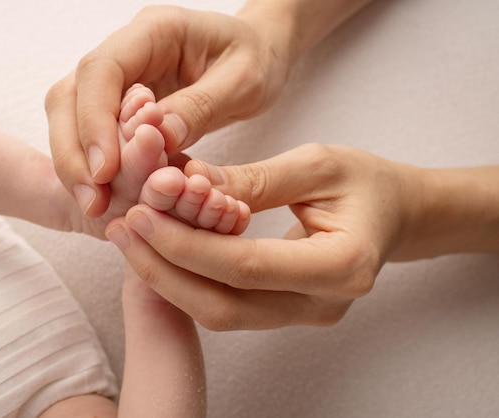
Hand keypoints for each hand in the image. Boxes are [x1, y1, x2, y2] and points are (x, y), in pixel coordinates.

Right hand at [45, 2, 295, 216]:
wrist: (257, 53)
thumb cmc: (256, 59)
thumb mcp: (244, 80)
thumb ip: (201, 106)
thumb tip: (159, 139)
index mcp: (154, 30)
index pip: (101, 70)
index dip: (94, 122)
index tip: (105, 171)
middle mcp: (125, 50)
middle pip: (71, 95)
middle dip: (73, 151)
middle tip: (92, 201)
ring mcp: (119, 76)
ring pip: (72, 115)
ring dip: (77, 163)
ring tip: (96, 205)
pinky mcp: (120, 102)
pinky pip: (92, 132)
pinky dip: (93, 165)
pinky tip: (106, 195)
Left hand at [106, 144, 498, 329]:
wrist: (397, 213)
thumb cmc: (368, 183)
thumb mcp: (318, 164)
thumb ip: (255, 180)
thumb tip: (188, 185)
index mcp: (342, 266)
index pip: (246, 267)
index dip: (187, 245)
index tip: (141, 214)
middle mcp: (322, 304)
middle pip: (225, 305)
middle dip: (164, 269)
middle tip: (122, 230)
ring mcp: (303, 315)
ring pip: (220, 312)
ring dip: (169, 278)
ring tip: (130, 239)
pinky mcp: (286, 311)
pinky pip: (228, 305)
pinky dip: (189, 279)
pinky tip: (159, 249)